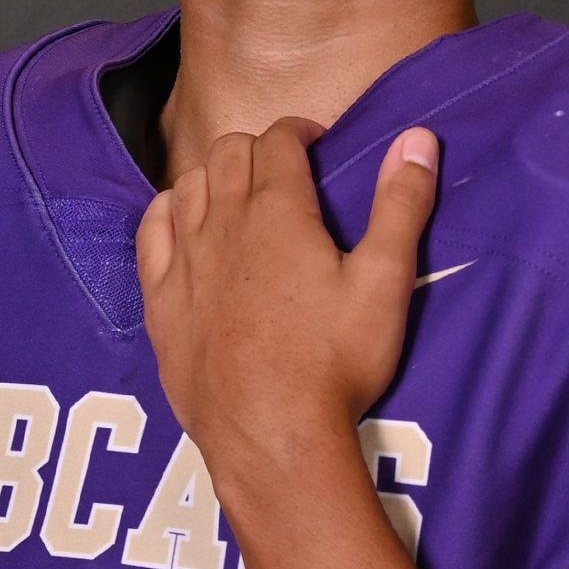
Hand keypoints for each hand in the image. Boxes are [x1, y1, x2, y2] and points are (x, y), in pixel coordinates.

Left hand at [135, 119, 439, 502]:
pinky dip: (168, 212)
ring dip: (214, 176)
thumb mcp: (385, 283)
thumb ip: (401, 205)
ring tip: (238, 194)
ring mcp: (184, 263)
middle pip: (228, 154)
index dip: (299, 131)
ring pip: (187, 186)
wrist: (272, 436)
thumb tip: (418, 138)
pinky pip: (150, 232)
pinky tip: (184, 222)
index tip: (316, 144)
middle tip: (284, 172)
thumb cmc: (335, 363)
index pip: (279, 139)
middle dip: (258, 149)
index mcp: (279, 210)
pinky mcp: (160, 302)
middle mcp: (223, 224)